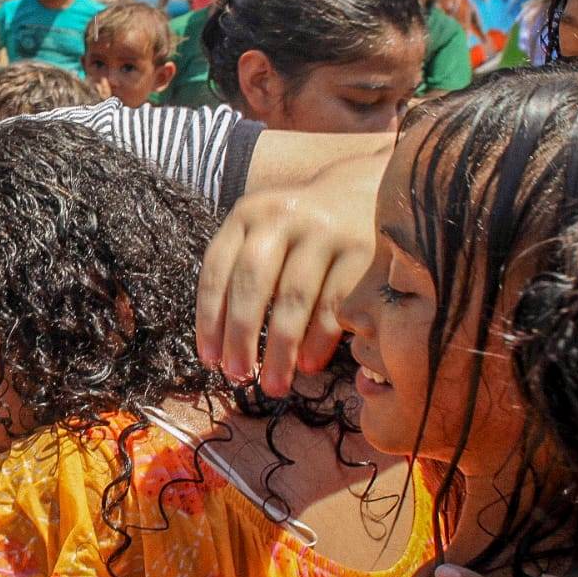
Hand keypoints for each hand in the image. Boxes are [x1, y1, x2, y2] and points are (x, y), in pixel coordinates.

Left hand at [196, 147, 383, 395]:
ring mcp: (324, 231)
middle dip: (241, 335)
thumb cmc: (303, 231)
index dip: (209, 318)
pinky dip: (319, 338)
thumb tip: (222, 347)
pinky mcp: (362, 249)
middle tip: (238, 376)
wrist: (368, 192)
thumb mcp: (266, 233)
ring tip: (273, 384)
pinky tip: (309, 365)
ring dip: (280, 348)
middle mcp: (282, 217)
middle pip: (252, 282)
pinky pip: (334, 302)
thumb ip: (242, 273)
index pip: (217, 269)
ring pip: (293, 297)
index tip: (209, 359)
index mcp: (248, 214)